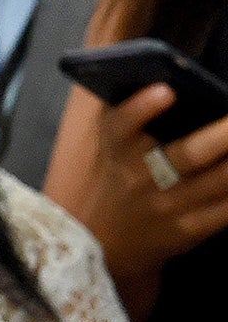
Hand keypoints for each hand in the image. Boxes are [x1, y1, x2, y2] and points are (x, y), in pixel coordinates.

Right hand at [68, 83, 227, 288]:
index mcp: (116, 148)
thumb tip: (179, 82)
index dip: (143, 107)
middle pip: (187, 155)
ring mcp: (165, 207)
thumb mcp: (112, 142)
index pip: (123, 124)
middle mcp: (139, 178)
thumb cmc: (119, 173)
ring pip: (219, 182)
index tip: (165, 89)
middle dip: (224, 134)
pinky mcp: (188, 230)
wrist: (106, 240)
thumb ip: (134, 112)